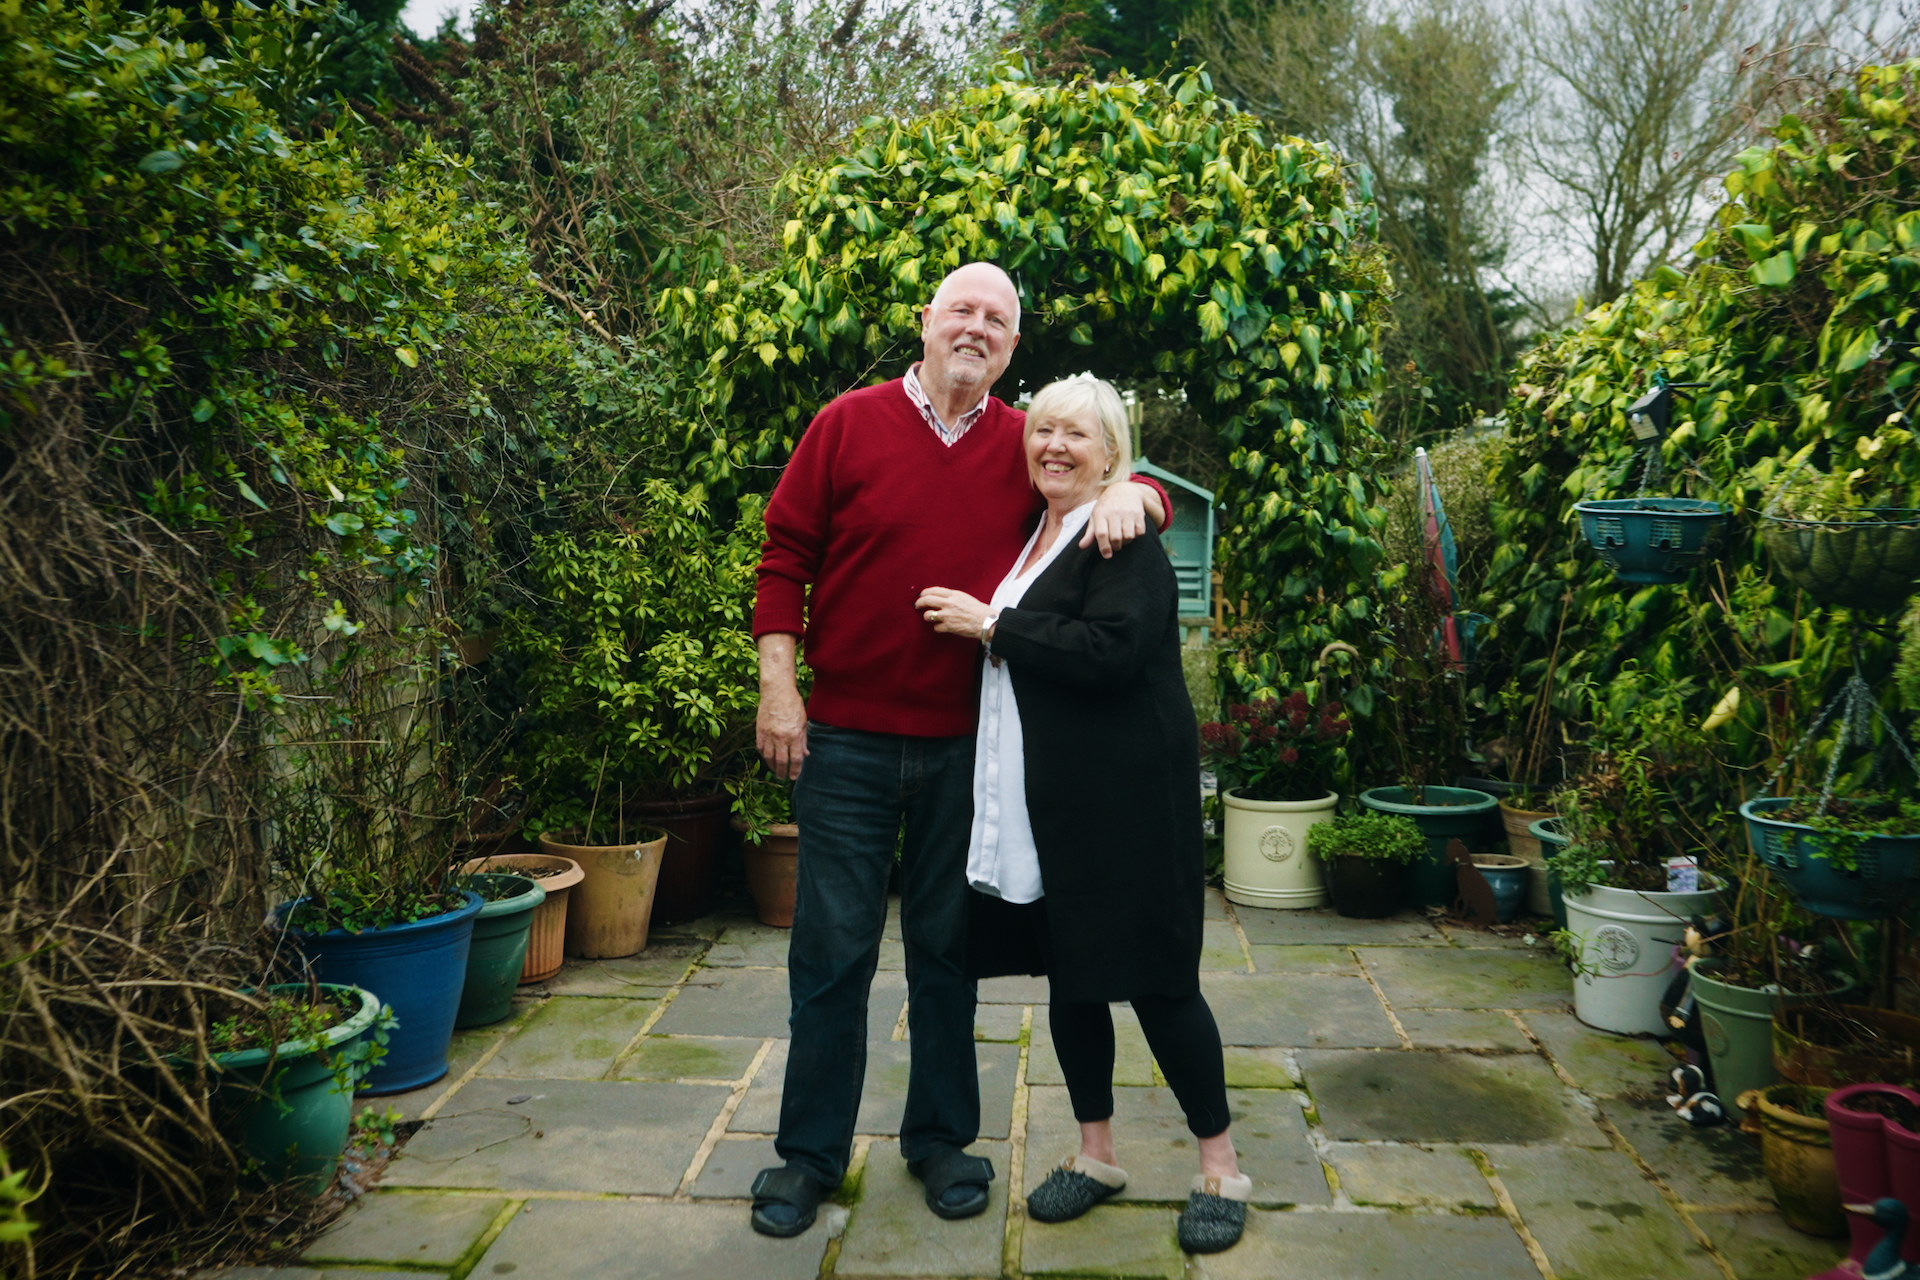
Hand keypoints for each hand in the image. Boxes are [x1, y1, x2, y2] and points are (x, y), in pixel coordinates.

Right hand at [756, 634, 807, 779]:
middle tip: (784, 777)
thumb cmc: (793, 704)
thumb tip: (805, 754)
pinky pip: (761, 748)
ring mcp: (769, 734)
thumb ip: (803, 740)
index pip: (796, 759)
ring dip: (772, 766)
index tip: (794, 777)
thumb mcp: (803, 722)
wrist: (776, 691)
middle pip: (781, 761)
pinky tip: (767, 758)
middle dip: (783, 772)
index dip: (795, 770)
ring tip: (775, 770)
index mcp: (794, 735)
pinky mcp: (759, 730)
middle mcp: (781, 737)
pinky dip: (764, 755)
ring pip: (769, 757)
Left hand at [915, 587, 993, 638]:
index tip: (921, 595)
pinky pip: (936, 627)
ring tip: (929, 617)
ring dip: (927, 616)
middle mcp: (948, 604)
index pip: (933, 590)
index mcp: (954, 595)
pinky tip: (942, 627)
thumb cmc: (978, 610)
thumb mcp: (965, 598)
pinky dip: (938, 628)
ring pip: (927, 615)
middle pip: (927, 600)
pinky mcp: (948, 627)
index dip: (925, 592)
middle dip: (919, 603)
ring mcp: (947, 616)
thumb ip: (952, 597)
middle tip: (917, 605)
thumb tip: (941, 598)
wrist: (986, 622)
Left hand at [1080, 481, 1150, 557]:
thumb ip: (1090, 532)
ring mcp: (1127, 512)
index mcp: (1100, 513)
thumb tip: (1082, 546)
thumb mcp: (1096, 516)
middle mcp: (1114, 512)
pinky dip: (1136, 535)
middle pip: (1116, 537)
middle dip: (1116, 547)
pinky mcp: (1139, 513)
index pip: (1101, 533)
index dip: (1104, 547)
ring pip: (1129, 536)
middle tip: (1115, 546)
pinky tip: (1132, 531)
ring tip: (1123, 538)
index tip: (1107, 555)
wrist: (1124, 490)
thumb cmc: (1107, 507)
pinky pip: (1140, 532)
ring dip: (1126, 542)